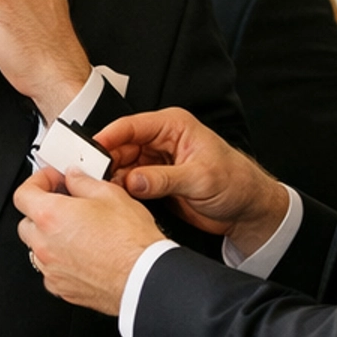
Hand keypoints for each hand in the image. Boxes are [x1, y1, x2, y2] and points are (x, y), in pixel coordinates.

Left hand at [15, 167, 163, 313]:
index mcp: (50, 216)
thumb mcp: (111, 195)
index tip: (51, 180)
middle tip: (63, 203)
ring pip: (37, 248)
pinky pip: (51, 270)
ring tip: (76, 230)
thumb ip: (83, 181)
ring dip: (49, 236)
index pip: (23, 194)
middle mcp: (44, 244)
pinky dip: (59, 260)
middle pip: (26, 222)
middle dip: (41, 210)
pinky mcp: (61, 288)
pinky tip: (80, 253)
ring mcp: (51, 269)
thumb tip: (74, 177)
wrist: (143, 277)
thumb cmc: (131, 241)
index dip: (36, 182)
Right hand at [95, 109, 289, 256]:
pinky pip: (129, 182)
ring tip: (101, 191)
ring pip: (121, 165)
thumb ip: (163, 179)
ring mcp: (156, 161)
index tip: (89, 152)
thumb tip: (132, 180)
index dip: (107, 137)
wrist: (247, 209)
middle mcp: (162, 140)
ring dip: (111, 178)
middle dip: (105, 162)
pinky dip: (120, 190)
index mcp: (173, 126)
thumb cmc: (235, 183)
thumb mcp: (200, 180)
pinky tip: (114, 199)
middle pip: (121, 146)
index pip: (131, 126)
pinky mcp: (154, 181)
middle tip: (91, 179)